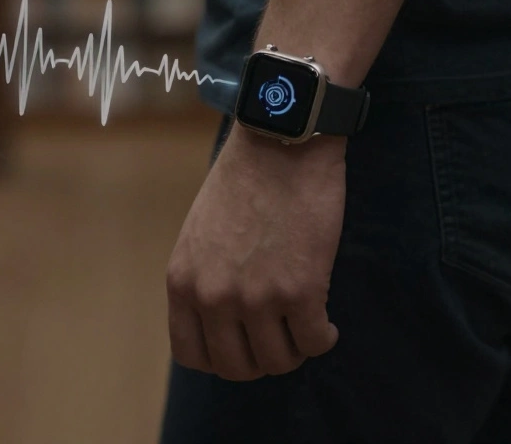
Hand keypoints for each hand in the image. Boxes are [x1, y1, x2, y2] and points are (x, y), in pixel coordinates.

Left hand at [165, 124, 344, 380]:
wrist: (281, 143)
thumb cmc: (244, 179)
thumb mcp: (200, 234)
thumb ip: (204, 278)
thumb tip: (222, 321)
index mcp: (183, 282)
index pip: (192, 355)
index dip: (220, 358)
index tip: (242, 344)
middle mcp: (214, 297)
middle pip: (237, 366)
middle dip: (262, 359)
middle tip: (281, 338)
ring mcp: (256, 298)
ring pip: (279, 360)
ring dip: (295, 350)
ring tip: (306, 327)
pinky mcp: (301, 290)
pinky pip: (314, 342)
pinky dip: (324, 339)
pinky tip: (327, 324)